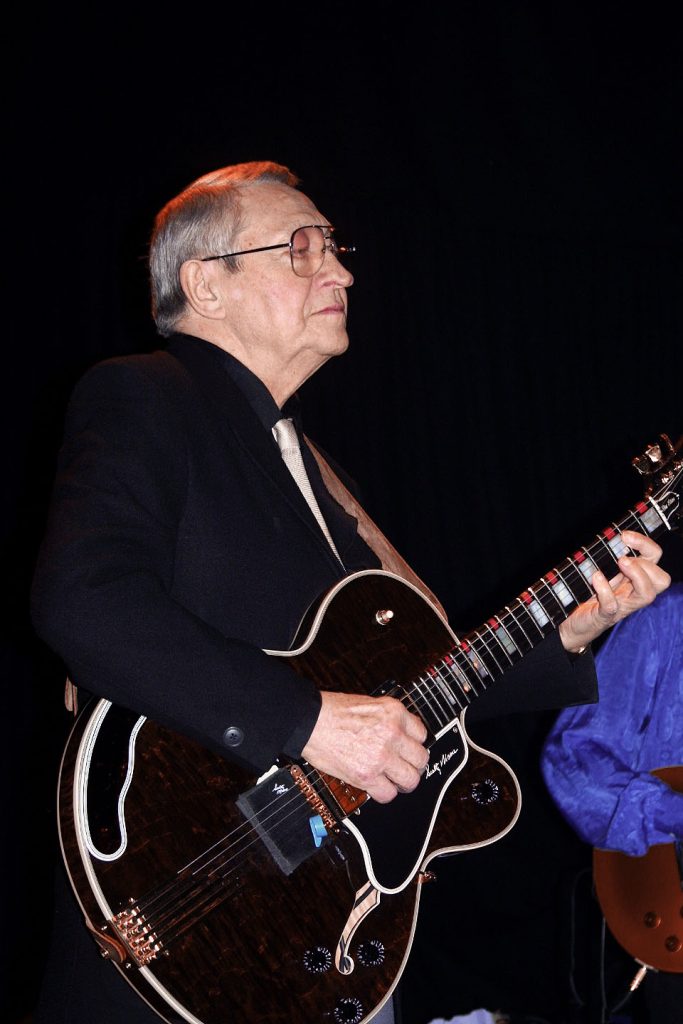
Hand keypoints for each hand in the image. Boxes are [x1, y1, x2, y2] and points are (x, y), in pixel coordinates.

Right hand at [301, 690, 428, 803]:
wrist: (309, 721)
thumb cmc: (332, 711)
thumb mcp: (370, 704)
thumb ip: (388, 719)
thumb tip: (399, 734)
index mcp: (394, 712)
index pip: (422, 734)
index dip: (413, 744)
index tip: (408, 749)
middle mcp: (392, 733)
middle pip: (421, 758)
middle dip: (412, 765)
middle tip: (403, 767)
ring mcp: (382, 755)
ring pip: (411, 779)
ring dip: (402, 782)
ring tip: (392, 780)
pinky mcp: (367, 775)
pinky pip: (388, 794)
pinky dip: (383, 793)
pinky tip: (375, 786)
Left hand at [558, 531, 669, 652]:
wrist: (573, 624)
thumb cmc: (588, 595)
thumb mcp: (601, 571)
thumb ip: (609, 556)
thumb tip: (610, 535)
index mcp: (634, 578)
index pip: (655, 559)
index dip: (646, 544)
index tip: (625, 535)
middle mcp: (633, 593)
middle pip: (662, 579)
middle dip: (646, 563)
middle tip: (622, 557)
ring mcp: (622, 606)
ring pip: (647, 594)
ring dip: (637, 574)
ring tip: (620, 562)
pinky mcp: (605, 616)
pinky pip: (612, 606)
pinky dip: (605, 590)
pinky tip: (596, 578)